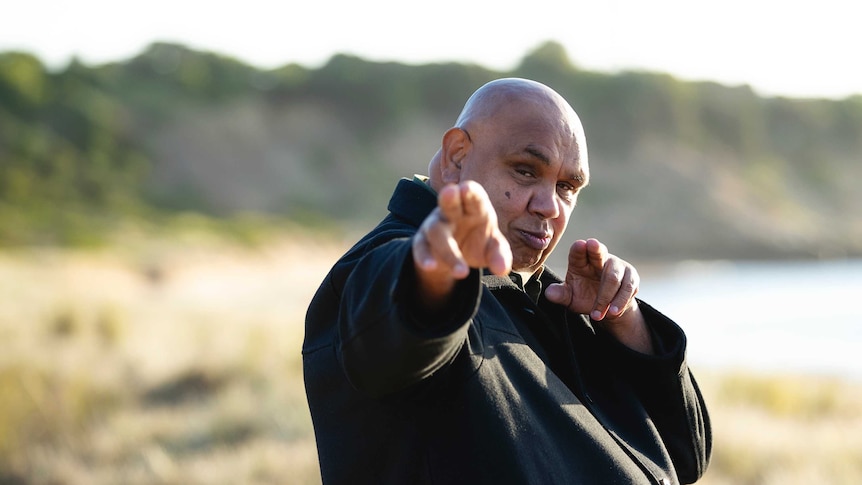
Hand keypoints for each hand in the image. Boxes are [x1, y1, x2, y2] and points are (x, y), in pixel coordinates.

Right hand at [412, 181, 511, 308]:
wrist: (454, 257)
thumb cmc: (478, 242)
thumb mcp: (493, 249)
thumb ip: (500, 256)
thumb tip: (502, 270)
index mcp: (474, 208)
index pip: (473, 196)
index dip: (470, 192)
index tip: (467, 188)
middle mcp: (452, 213)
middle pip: (449, 203)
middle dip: (449, 198)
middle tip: (450, 191)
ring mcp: (435, 226)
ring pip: (437, 232)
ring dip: (448, 250)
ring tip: (462, 272)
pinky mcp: (422, 242)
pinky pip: (421, 248)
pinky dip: (425, 257)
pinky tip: (431, 266)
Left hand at [545, 239, 652, 352]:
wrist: (607, 309)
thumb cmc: (584, 296)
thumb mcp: (570, 298)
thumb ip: (560, 295)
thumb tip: (549, 293)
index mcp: (580, 261)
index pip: (578, 252)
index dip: (578, 248)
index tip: (579, 244)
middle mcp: (600, 259)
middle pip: (598, 252)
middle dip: (595, 248)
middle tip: (592, 244)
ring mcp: (618, 267)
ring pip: (613, 277)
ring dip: (606, 297)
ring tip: (598, 315)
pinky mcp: (631, 278)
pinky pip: (628, 288)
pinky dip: (620, 301)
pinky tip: (612, 312)